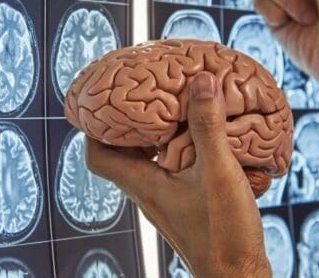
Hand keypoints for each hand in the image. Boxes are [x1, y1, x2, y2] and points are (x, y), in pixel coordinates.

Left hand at [86, 73, 270, 276]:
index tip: (104, 102)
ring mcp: (166, 200)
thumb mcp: (218, 173)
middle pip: (123, 153)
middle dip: (129, 124)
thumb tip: (201, 82)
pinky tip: (204, 138)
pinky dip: (180, 149)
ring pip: (149, 160)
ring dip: (157, 135)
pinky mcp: (186, 205)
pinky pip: (172, 169)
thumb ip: (208, 128)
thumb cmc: (224, 236)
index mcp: (143, 185)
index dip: (94, 128)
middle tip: (142, 95)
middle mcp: (149, 192)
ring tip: (174, 108)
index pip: (97, 156)